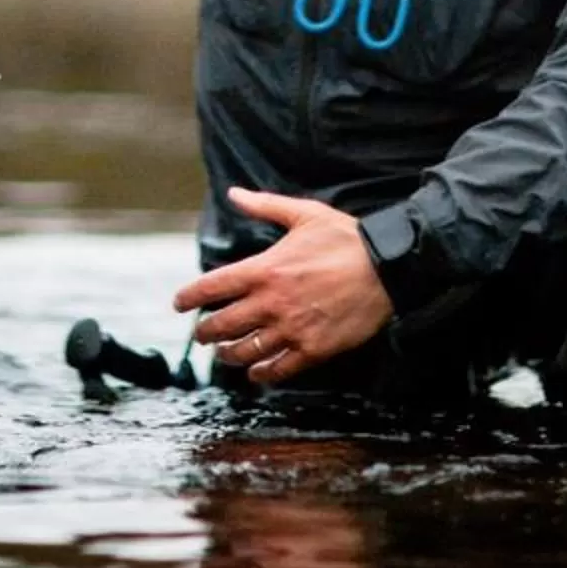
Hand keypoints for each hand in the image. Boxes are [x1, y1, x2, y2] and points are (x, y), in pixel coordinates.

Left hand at [173, 188, 393, 384]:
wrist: (387, 268)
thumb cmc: (345, 238)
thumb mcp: (303, 214)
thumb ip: (264, 206)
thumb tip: (234, 194)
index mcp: (264, 269)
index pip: (212, 288)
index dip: (189, 298)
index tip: (179, 304)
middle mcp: (272, 302)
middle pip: (222, 325)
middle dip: (205, 332)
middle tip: (200, 334)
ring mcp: (291, 329)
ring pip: (245, 351)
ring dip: (228, 354)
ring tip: (224, 354)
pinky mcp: (313, 349)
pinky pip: (277, 370)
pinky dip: (261, 373)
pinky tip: (256, 372)